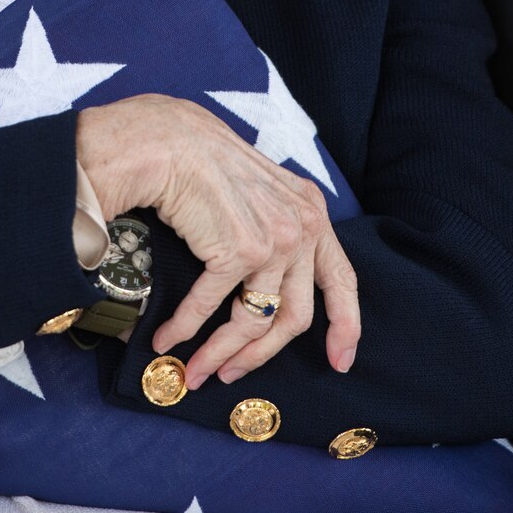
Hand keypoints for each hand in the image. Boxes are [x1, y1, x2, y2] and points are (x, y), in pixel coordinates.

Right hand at [76, 95, 359, 390]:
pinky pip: (211, 307)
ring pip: (254, 323)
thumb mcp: (263, 192)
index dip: (345, 326)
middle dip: (262, 355)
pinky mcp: (238, 250)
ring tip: (198, 370)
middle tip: (233, 373)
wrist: (170, 139)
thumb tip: (268, 281)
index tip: (341, 362)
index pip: (342, 279)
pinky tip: (167, 338)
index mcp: (312, 213)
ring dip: (221, 353)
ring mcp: (274, 242)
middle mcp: (303, 229)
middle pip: (295, 317)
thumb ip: (278, 227)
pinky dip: (186, 329)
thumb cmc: (205, 162)